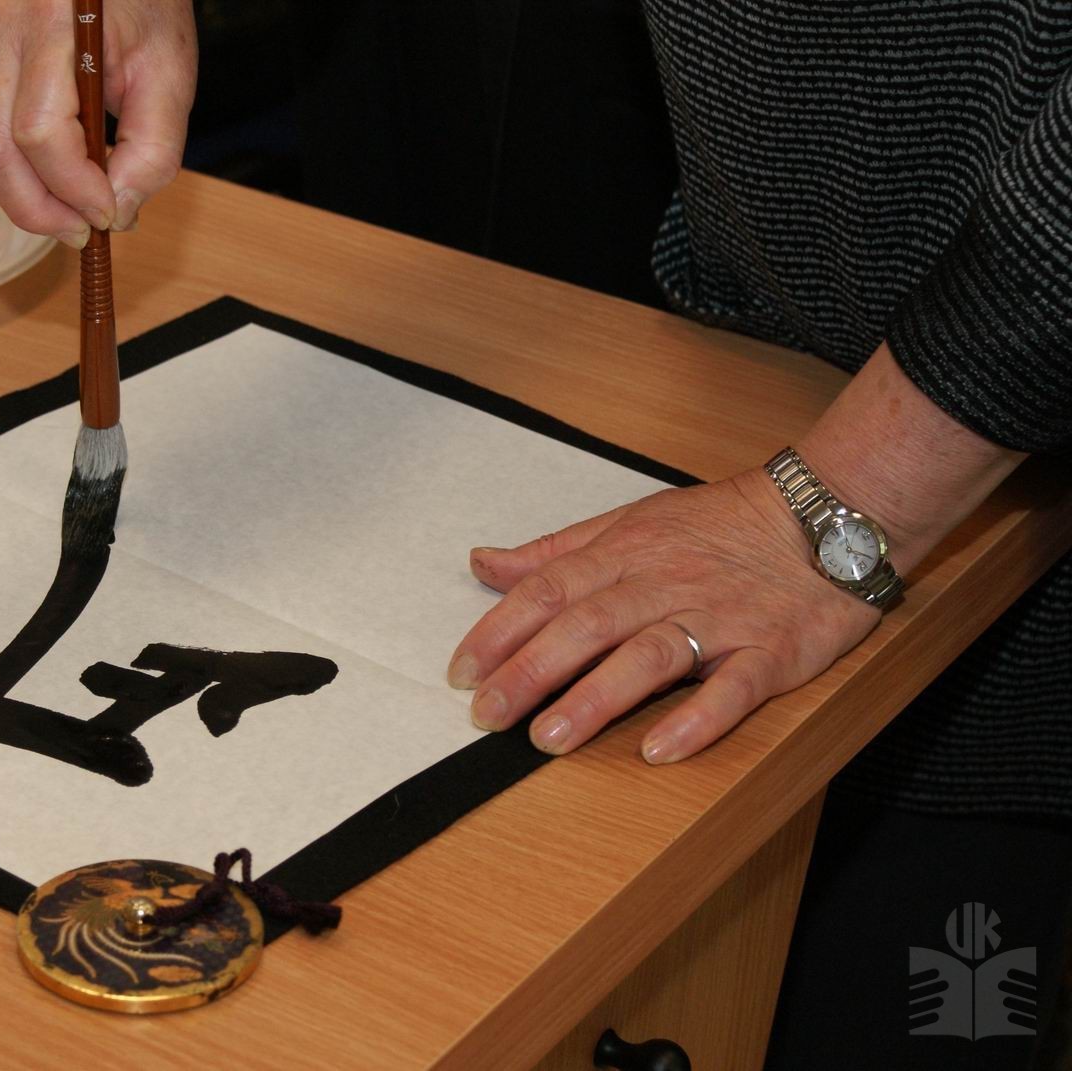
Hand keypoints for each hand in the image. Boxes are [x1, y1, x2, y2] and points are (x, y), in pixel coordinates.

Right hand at [0, 0, 197, 246]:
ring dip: (28, 193)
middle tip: (83, 234)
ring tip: (76, 211)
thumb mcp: (170, 74)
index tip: (109, 215)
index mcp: (51, 24)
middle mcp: (4, 33)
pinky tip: (64, 172)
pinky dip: (24, 166)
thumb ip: (153, 149)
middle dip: (38, 208)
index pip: (40, 131)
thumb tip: (120, 212)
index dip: (73, 188)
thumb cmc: (146, 3)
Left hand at [446, 468, 881, 763]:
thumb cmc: (722, 526)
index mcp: (625, 555)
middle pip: (587, 625)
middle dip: (530, 670)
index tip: (461, 672)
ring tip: (549, 739)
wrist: (828, 514)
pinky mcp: (771, 651)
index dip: (500, 631)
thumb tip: (483, 563)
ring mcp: (718, 620)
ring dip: (596, 698)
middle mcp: (664, 585)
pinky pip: (734, 687)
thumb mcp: (631, 523)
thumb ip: (556, 552)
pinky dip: (699, 718)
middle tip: (486, 715)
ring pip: (649, 656)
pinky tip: (662, 749)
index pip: (549, 590)